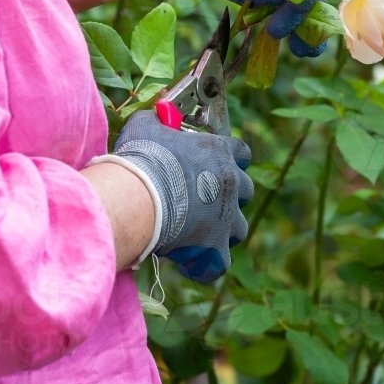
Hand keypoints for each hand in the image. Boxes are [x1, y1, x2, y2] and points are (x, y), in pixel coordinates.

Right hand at [112, 111, 253, 282]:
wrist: (139, 196)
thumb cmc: (143, 158)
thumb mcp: (146, 127)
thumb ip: (156, 121)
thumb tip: (155, 118)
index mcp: (219, 152)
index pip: (242, 153)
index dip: (232, 161)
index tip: (217, 166)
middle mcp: (231, 182)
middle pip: (245, 191)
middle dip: (229, 198)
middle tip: (202, 203)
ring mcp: (226, 216)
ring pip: (238, 228)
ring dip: (221, 231)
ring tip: (196, 234)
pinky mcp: (215, 246)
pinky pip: (220, 262)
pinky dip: (207, 265)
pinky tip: (189, 264)